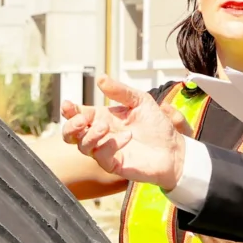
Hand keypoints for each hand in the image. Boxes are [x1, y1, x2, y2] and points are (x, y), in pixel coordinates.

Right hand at [59, 76, 189, 187]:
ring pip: (83, 146)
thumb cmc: (157, 126)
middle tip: (81, 119)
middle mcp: (101, 136)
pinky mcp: (114, 165)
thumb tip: (100, 78)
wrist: (175, 148)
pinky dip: (110, 146)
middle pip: (71, 135)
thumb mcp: (140, 101)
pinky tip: (127, 137)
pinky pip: (102, 157)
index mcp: (103, 118)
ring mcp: (106, 151)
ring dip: (90, 135)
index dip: (69, 111)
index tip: (68, 104)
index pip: (78, 115)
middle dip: (70, 126)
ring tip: (105, 126)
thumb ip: (120, 91)